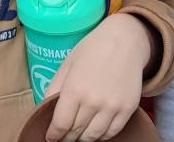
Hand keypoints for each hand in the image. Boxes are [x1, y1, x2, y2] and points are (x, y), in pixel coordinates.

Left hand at [45, 13, 153, 141]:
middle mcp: (93, 101)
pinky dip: (101, 137)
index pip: (60, 124)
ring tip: (77, 136)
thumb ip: (54, 89)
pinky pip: (112, 132)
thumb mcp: (67, 65)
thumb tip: (45, 111)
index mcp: (74, 89)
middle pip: (76, 132)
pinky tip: (94, 131)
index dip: (53, 135)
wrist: (125, 41)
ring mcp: (112, 106)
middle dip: (66, 138)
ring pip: (93, 136)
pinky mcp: (128, 109)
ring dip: (82, 139)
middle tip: (63, 138)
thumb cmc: (92, 50)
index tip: (50, 138)